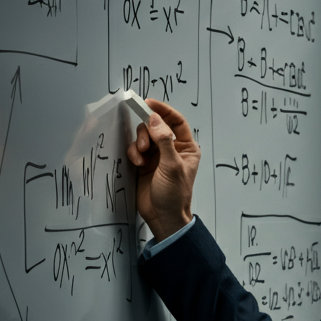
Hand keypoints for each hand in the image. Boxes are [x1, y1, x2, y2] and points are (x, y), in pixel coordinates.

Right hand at [125, 99, 199, 240]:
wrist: (163, 217)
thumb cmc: (174, 195)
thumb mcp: (172, 166)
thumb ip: (164, 141)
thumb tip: (156, 119)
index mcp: (187, 148)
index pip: (176, 121)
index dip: (163, 110)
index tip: (148, 103)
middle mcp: (172, 149)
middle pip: (156, 127)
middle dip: (147, 132)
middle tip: (144, 145)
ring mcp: (158, 156)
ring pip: (144, 137)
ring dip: (139, 143)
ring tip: (140, 158)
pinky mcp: (145, 163)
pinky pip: (136, 148)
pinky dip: (134, 152)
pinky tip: (137, 163)